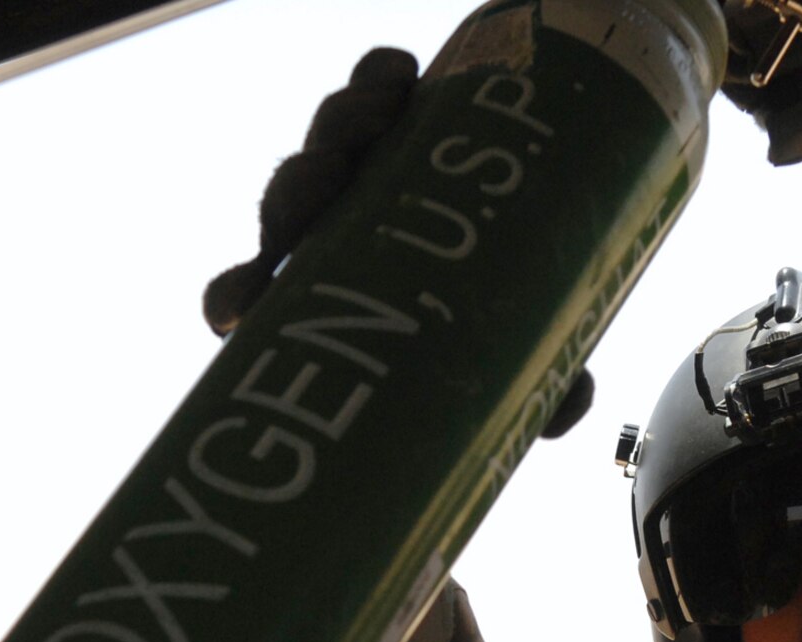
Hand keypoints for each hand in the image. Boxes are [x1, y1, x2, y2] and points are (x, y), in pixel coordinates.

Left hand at [199, 48, 594, 437]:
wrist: (546, 226)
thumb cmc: (507, 317)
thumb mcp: (517, 358)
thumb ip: (533, 388)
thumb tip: (570, 406)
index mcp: (326, 300)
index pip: (251, 297)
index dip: (232, 298)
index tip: (234, 313)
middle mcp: (328, 234)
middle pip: (286, 206)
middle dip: (296, 188)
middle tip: (330, 178)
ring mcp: (359, 174)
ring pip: (324, 144)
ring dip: (340, 123)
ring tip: (383, 114)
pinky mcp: (396, 121)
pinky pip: (371, 91)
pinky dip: (377, 77)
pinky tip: (403, 74)